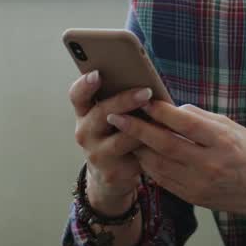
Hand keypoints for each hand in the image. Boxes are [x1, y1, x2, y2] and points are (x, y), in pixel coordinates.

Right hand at [69, 70, 151, 214]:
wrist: (111, 171)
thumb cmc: (116, 133)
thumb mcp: (111, 116)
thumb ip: (119, 99)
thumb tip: (145, 79)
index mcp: (84, 112)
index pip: (77, 95)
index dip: (85, 85)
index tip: (97, 74)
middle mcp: (84, 132)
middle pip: (102, 113)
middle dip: (125, 101)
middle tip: (146, 92)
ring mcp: (96, 154)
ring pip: (121, 138)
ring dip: (143, 127)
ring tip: (162, 115)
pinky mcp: (113, 171)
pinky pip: (136, 156)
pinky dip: (152, 145)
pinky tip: (168, 136)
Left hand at [106, 101, 245, 224]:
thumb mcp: (232, 127)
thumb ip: (201, 118)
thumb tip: (172, 109)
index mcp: (222, 141)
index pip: (185, 123)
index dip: (161, 111)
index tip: (142, 99)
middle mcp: (210, 164)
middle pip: (164, 145)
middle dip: (137, 129)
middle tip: (116, 115)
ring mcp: (199, 184)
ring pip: (158, 164)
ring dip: (137, 147)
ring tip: (122, 132)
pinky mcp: (193, 197)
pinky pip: (162, 180)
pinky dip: (148, 165)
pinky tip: (140, 152)